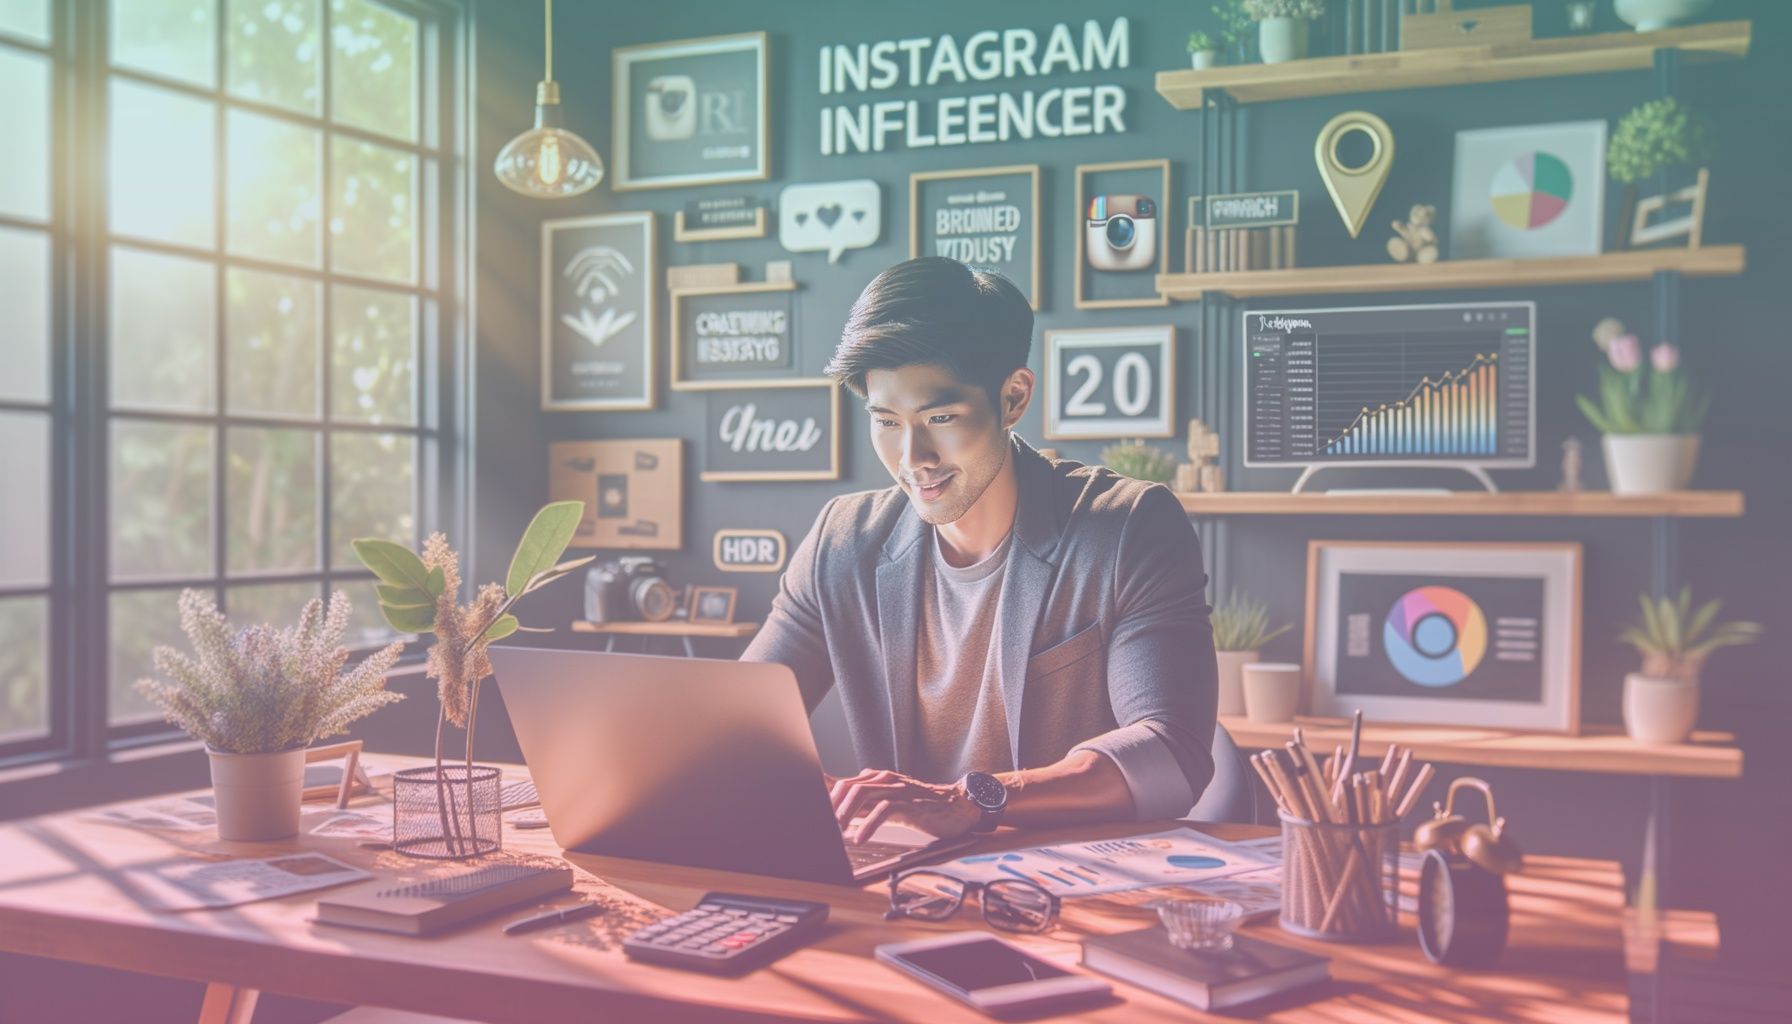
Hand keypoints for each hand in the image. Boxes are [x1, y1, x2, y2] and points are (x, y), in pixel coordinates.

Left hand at [829, 768, 981, 844]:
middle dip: (831, 807)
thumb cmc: (921, 807)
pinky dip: (868, 825)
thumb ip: (864, 804)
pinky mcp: (909, 802)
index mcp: (876, 778)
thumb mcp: (888, 803)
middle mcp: (884, 779)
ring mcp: (897, 788)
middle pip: (847, 786)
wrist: (957, 807)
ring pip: (862, 793)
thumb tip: (836, 810)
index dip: (824, 795)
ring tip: (836, 832)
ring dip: (845, 814)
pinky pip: (884, 810)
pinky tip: (860, 838)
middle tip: (822, 827)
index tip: (808, 810)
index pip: (842, 782)